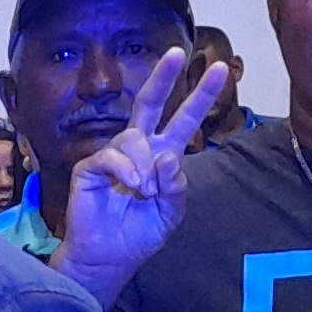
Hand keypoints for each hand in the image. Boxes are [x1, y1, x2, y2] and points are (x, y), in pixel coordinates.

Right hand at [55, 47, 231, 304]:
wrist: (110, 257)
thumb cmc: (140, 234)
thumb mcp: (172, 212)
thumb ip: (176, 186)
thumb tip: (166, 157)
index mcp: (162, 156)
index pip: (183, 119)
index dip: (201, 95)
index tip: (221, 69)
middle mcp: (138, 149)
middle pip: (149, 103)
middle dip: (164, 78)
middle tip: (177, 54)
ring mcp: (113, 155)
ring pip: (135, 138)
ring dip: (145, 166)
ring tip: (143, 192)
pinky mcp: (90, 167)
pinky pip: (112, 156)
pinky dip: (126, 171)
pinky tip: (131, 187)